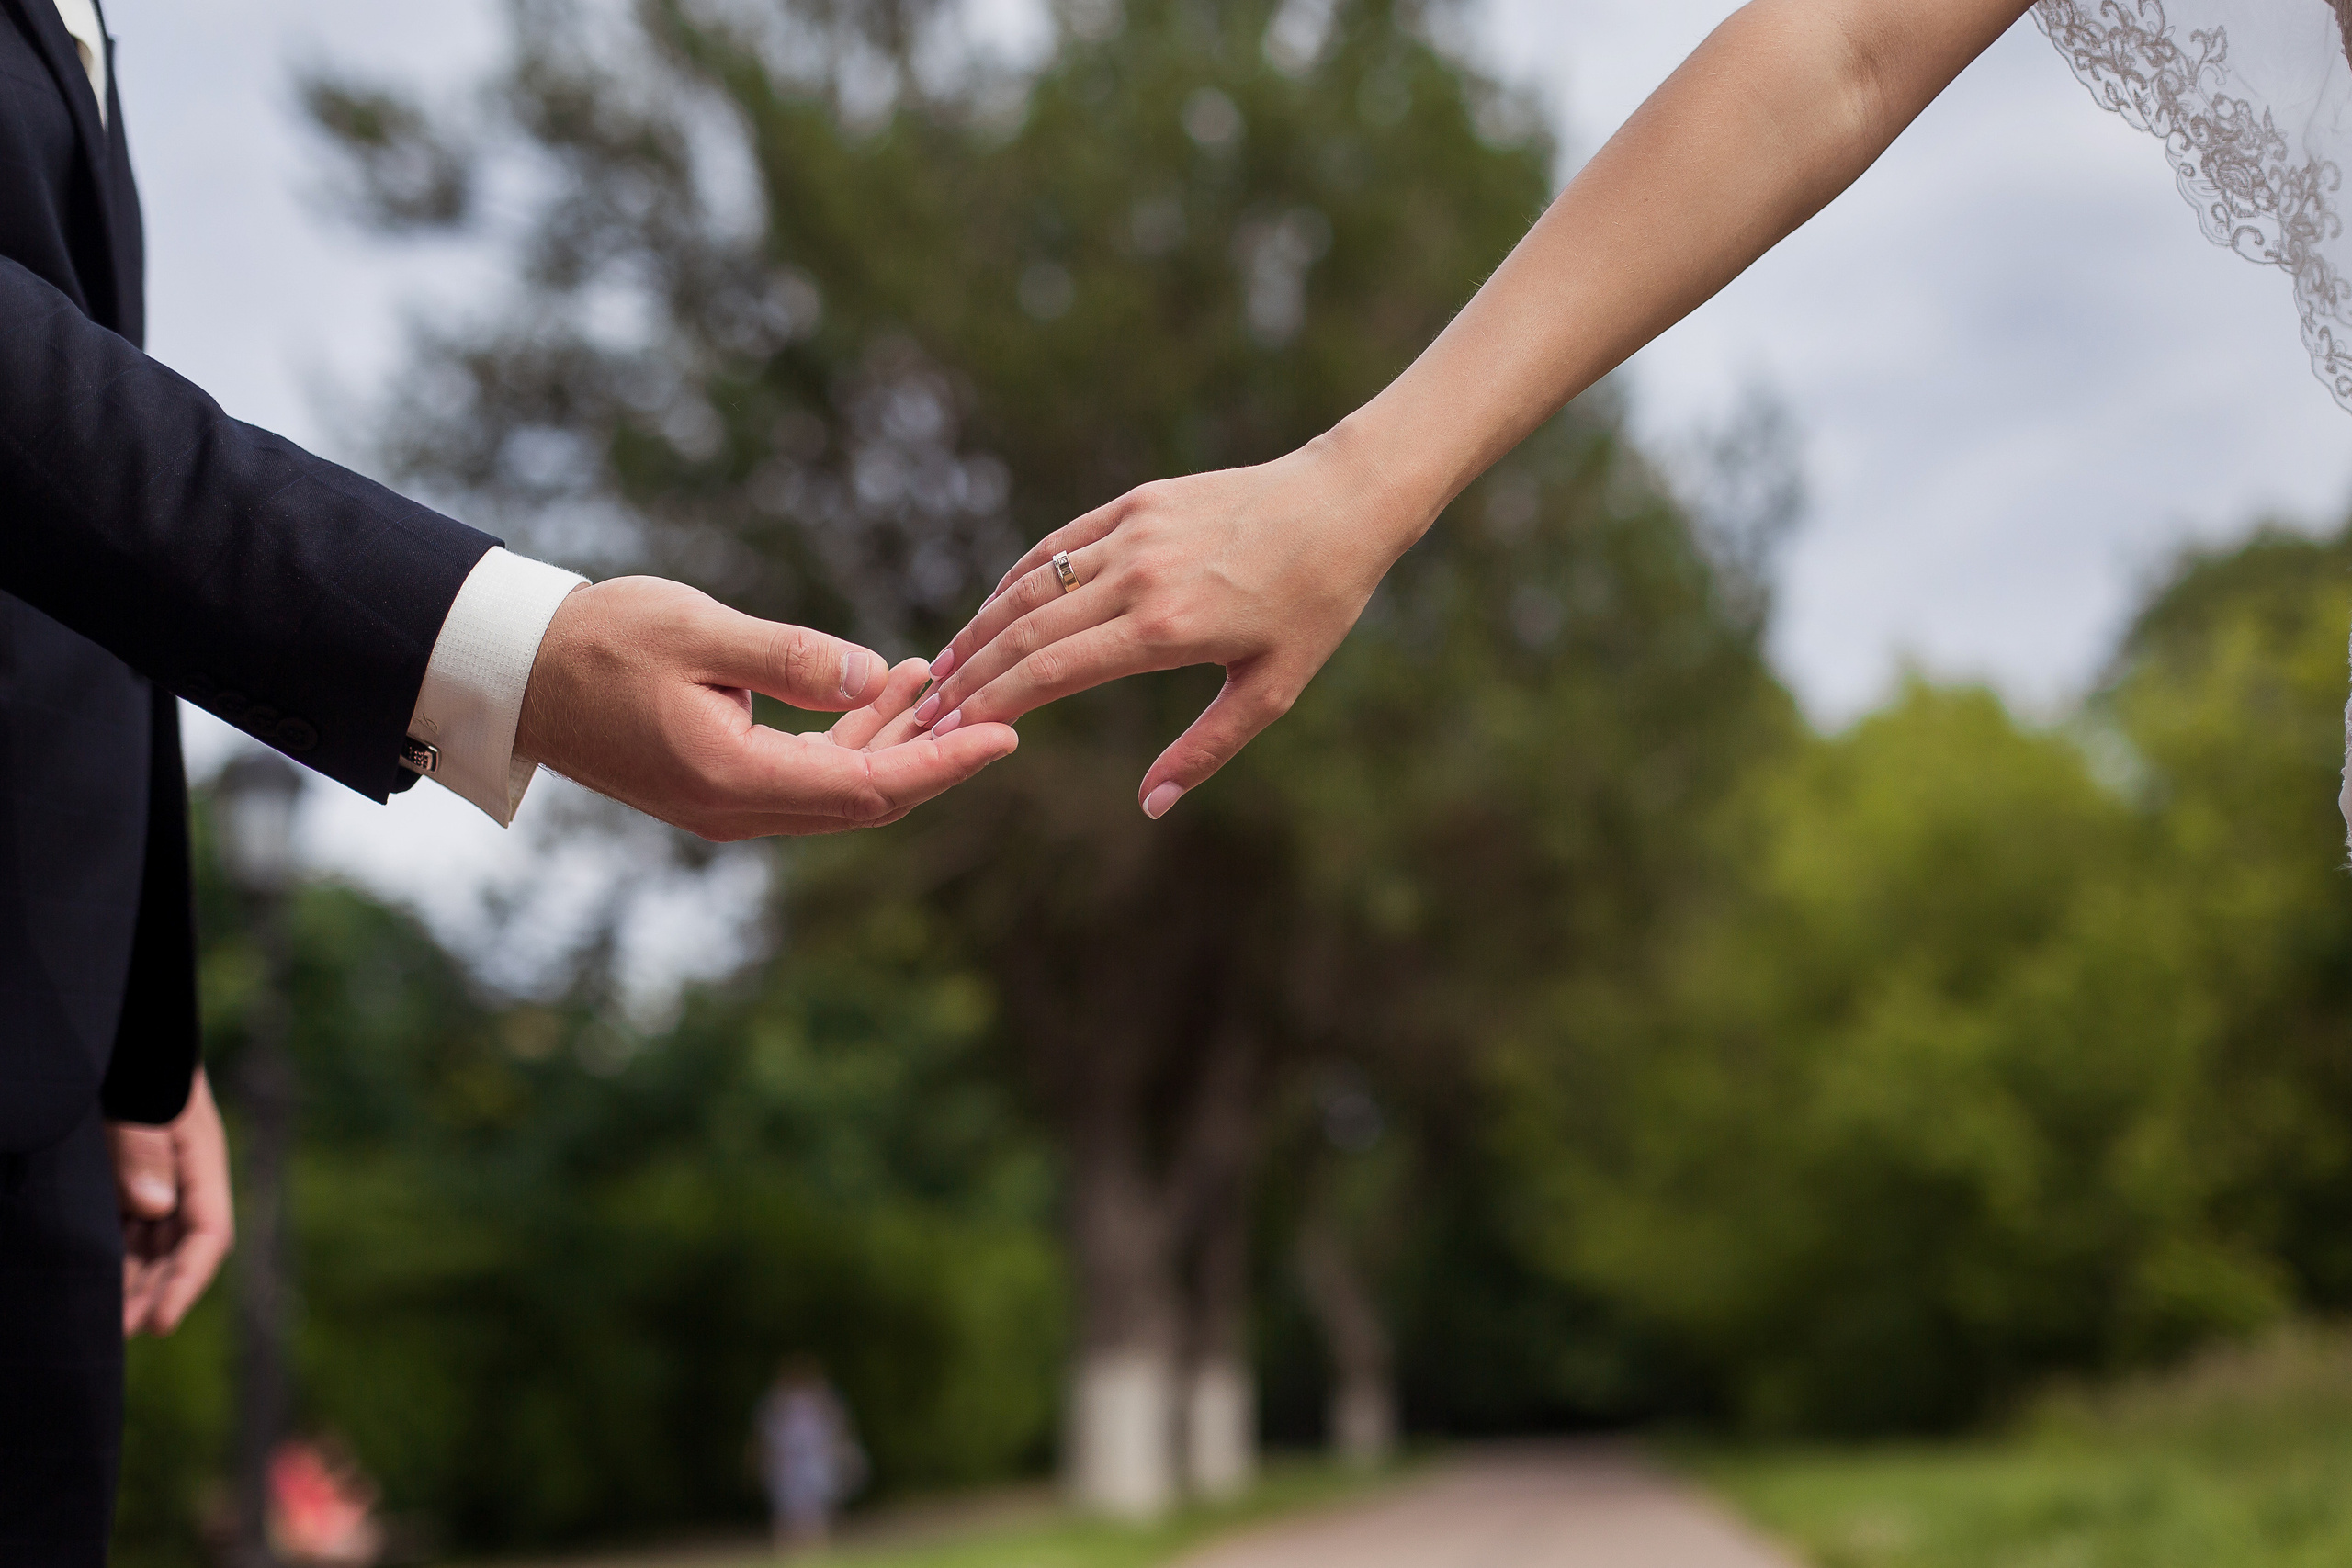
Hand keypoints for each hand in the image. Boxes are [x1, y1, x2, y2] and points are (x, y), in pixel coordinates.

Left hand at [110, 1067, 234, 1336]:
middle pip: (178, 1250)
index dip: (186, 1283)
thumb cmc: (138, 1057)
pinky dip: (110, 1256)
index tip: (156, 1324)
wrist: (121, 1025)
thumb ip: (144, 1149)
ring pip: (149, 1244)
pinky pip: (122, 1226)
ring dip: (131, 1282)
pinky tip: (88, 1279)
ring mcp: (151, 1176)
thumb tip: (153, 1206)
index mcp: (201, 1160)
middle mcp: (182, 1176)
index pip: (209, 1235)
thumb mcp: (141, 1099)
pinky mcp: (122, 1174)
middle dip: (152, 1294)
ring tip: (100, 1320)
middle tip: (113, 1335)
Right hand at [515, 577, 1018, 839]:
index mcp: (734, 779)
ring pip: (841, 785)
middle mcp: (738, 809)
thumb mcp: (698, 631)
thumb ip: (790, 657)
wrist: (517, 673)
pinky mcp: (722, 784)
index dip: (944, 763)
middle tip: (997, 707)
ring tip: (946, 680)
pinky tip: (887, 686)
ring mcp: (729, 803)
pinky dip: (854, 735)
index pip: (869, 787)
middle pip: (867, 799)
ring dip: (897, 739)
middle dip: (936, 755)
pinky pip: (809, 771)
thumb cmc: (599, 641)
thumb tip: (875, 672)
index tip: (1004, 735)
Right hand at [912, 436, 1414, 818]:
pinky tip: (993, 611)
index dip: (992, 705)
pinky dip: (1017, 581)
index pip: (1051, 673)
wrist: (1341, 504)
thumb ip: (1204, 751)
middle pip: (1026, 632)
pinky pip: (1058, 545)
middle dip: (969, 676)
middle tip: (925, 712)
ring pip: (1032, 585)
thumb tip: (1149, 806)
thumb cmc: (1315, 607)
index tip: (952, 733)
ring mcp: (1133, 532)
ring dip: (979, 629)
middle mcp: (1138, 575)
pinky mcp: (1136, 502)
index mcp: (1166, 629)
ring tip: (943, 669)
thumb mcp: (1271, 691)